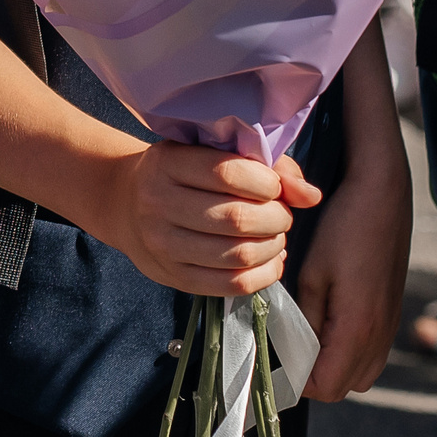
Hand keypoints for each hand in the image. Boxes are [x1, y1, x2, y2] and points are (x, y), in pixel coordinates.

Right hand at [99, 142, 297, 297]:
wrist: (125, 204)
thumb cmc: (181, 173)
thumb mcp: (210, 152)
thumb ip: (266, 166)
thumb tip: (311, 196)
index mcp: (167, 163)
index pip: (229, 173)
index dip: (267, 182)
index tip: (272, 185)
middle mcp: (158, 203)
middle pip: (238, 218)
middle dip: (276, 218)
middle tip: (281, 214)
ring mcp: (162, 244)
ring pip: (238, 255)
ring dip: (273, 247)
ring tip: (275, 236)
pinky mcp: (173, 276)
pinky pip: (232, 285)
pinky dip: (265, 275)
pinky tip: (270, 260)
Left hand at [290, 152, 412, 401]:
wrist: (383, 195)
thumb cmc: (344, 228)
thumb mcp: (312, 273)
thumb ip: (303, 317)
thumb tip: (290, 349)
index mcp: (359, 329)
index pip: (327, 387)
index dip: (297, 383)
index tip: (273, 362)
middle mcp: (381, 336)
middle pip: (344, 387)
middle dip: (314, 377)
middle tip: (285, 348)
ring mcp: (390, 326)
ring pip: (360, 372)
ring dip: (332, 365)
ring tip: (303, 334)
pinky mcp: (391, 313)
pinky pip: (370, 352)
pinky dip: (347, 349)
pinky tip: (326, 320)